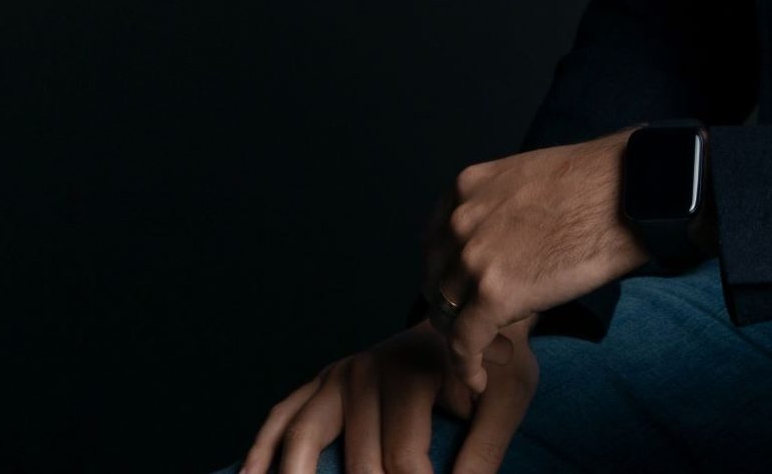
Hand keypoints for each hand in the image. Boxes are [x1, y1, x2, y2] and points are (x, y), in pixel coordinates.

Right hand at [237, 314, 539, 473]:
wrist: (471, 313)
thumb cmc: (493, 363)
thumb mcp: (510, 397)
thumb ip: (487, 449)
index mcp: (412, 373)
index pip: (404, 462)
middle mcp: (366, 371)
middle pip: (358, 462)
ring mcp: (338, 376)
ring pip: (304, 439)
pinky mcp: (322, 383)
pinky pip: (281, 416)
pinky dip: (261, 448)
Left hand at [422, 127, 652, 394]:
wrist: (629, 191)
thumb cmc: (596, 183)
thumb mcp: (527, 181)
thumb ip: (500, 211)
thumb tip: (504, 246)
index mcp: (464, 189)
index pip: (436, 246)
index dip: (451, 276)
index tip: (471, 296)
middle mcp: (458, 222)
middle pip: (437, 283)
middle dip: (458, 309)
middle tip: (488, 328)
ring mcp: (472, 259)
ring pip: (446, 316)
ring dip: (468, 340)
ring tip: (498, 351)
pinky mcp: (494, 295)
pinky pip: (465, 344)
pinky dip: (468, 368)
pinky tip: (480, 381)